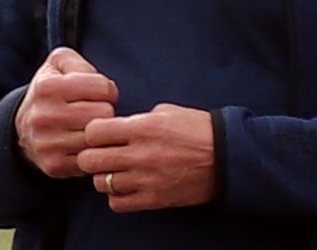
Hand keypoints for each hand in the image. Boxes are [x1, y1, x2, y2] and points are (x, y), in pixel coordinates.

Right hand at [13, 48, 119, 177]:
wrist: (23, 130)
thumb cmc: (50, 93)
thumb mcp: (58, 65)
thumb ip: (80, 64)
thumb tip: (107, 88)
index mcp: (47, 87)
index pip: (102, 87)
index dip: (105, 89)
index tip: (96, 94)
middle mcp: (44, 115)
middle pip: (104, 113)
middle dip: (105, 110)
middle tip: (94, 112)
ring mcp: (48, 143)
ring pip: (99, 138)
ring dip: (100, 133)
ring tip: (90, 127)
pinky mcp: (55, 165)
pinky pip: (92, 159)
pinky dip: (93, 152)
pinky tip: (86, 144)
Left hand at [77, 103, 216, 211]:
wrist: (226, 158)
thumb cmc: (197, 130)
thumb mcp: (165, 112)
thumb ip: (136, 119)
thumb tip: (114, 126)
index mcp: (142, 127)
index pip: (93, 131)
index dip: (91, 132)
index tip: (99, 134)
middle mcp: (139, 154)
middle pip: (90, 159)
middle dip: (89, 156)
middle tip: (98, 154)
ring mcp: (146, 179)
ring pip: (101, 183)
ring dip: (103, 177)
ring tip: (113, 171)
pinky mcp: (154, 199)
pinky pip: (118, 204)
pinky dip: (116, 197)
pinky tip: (125, 187)